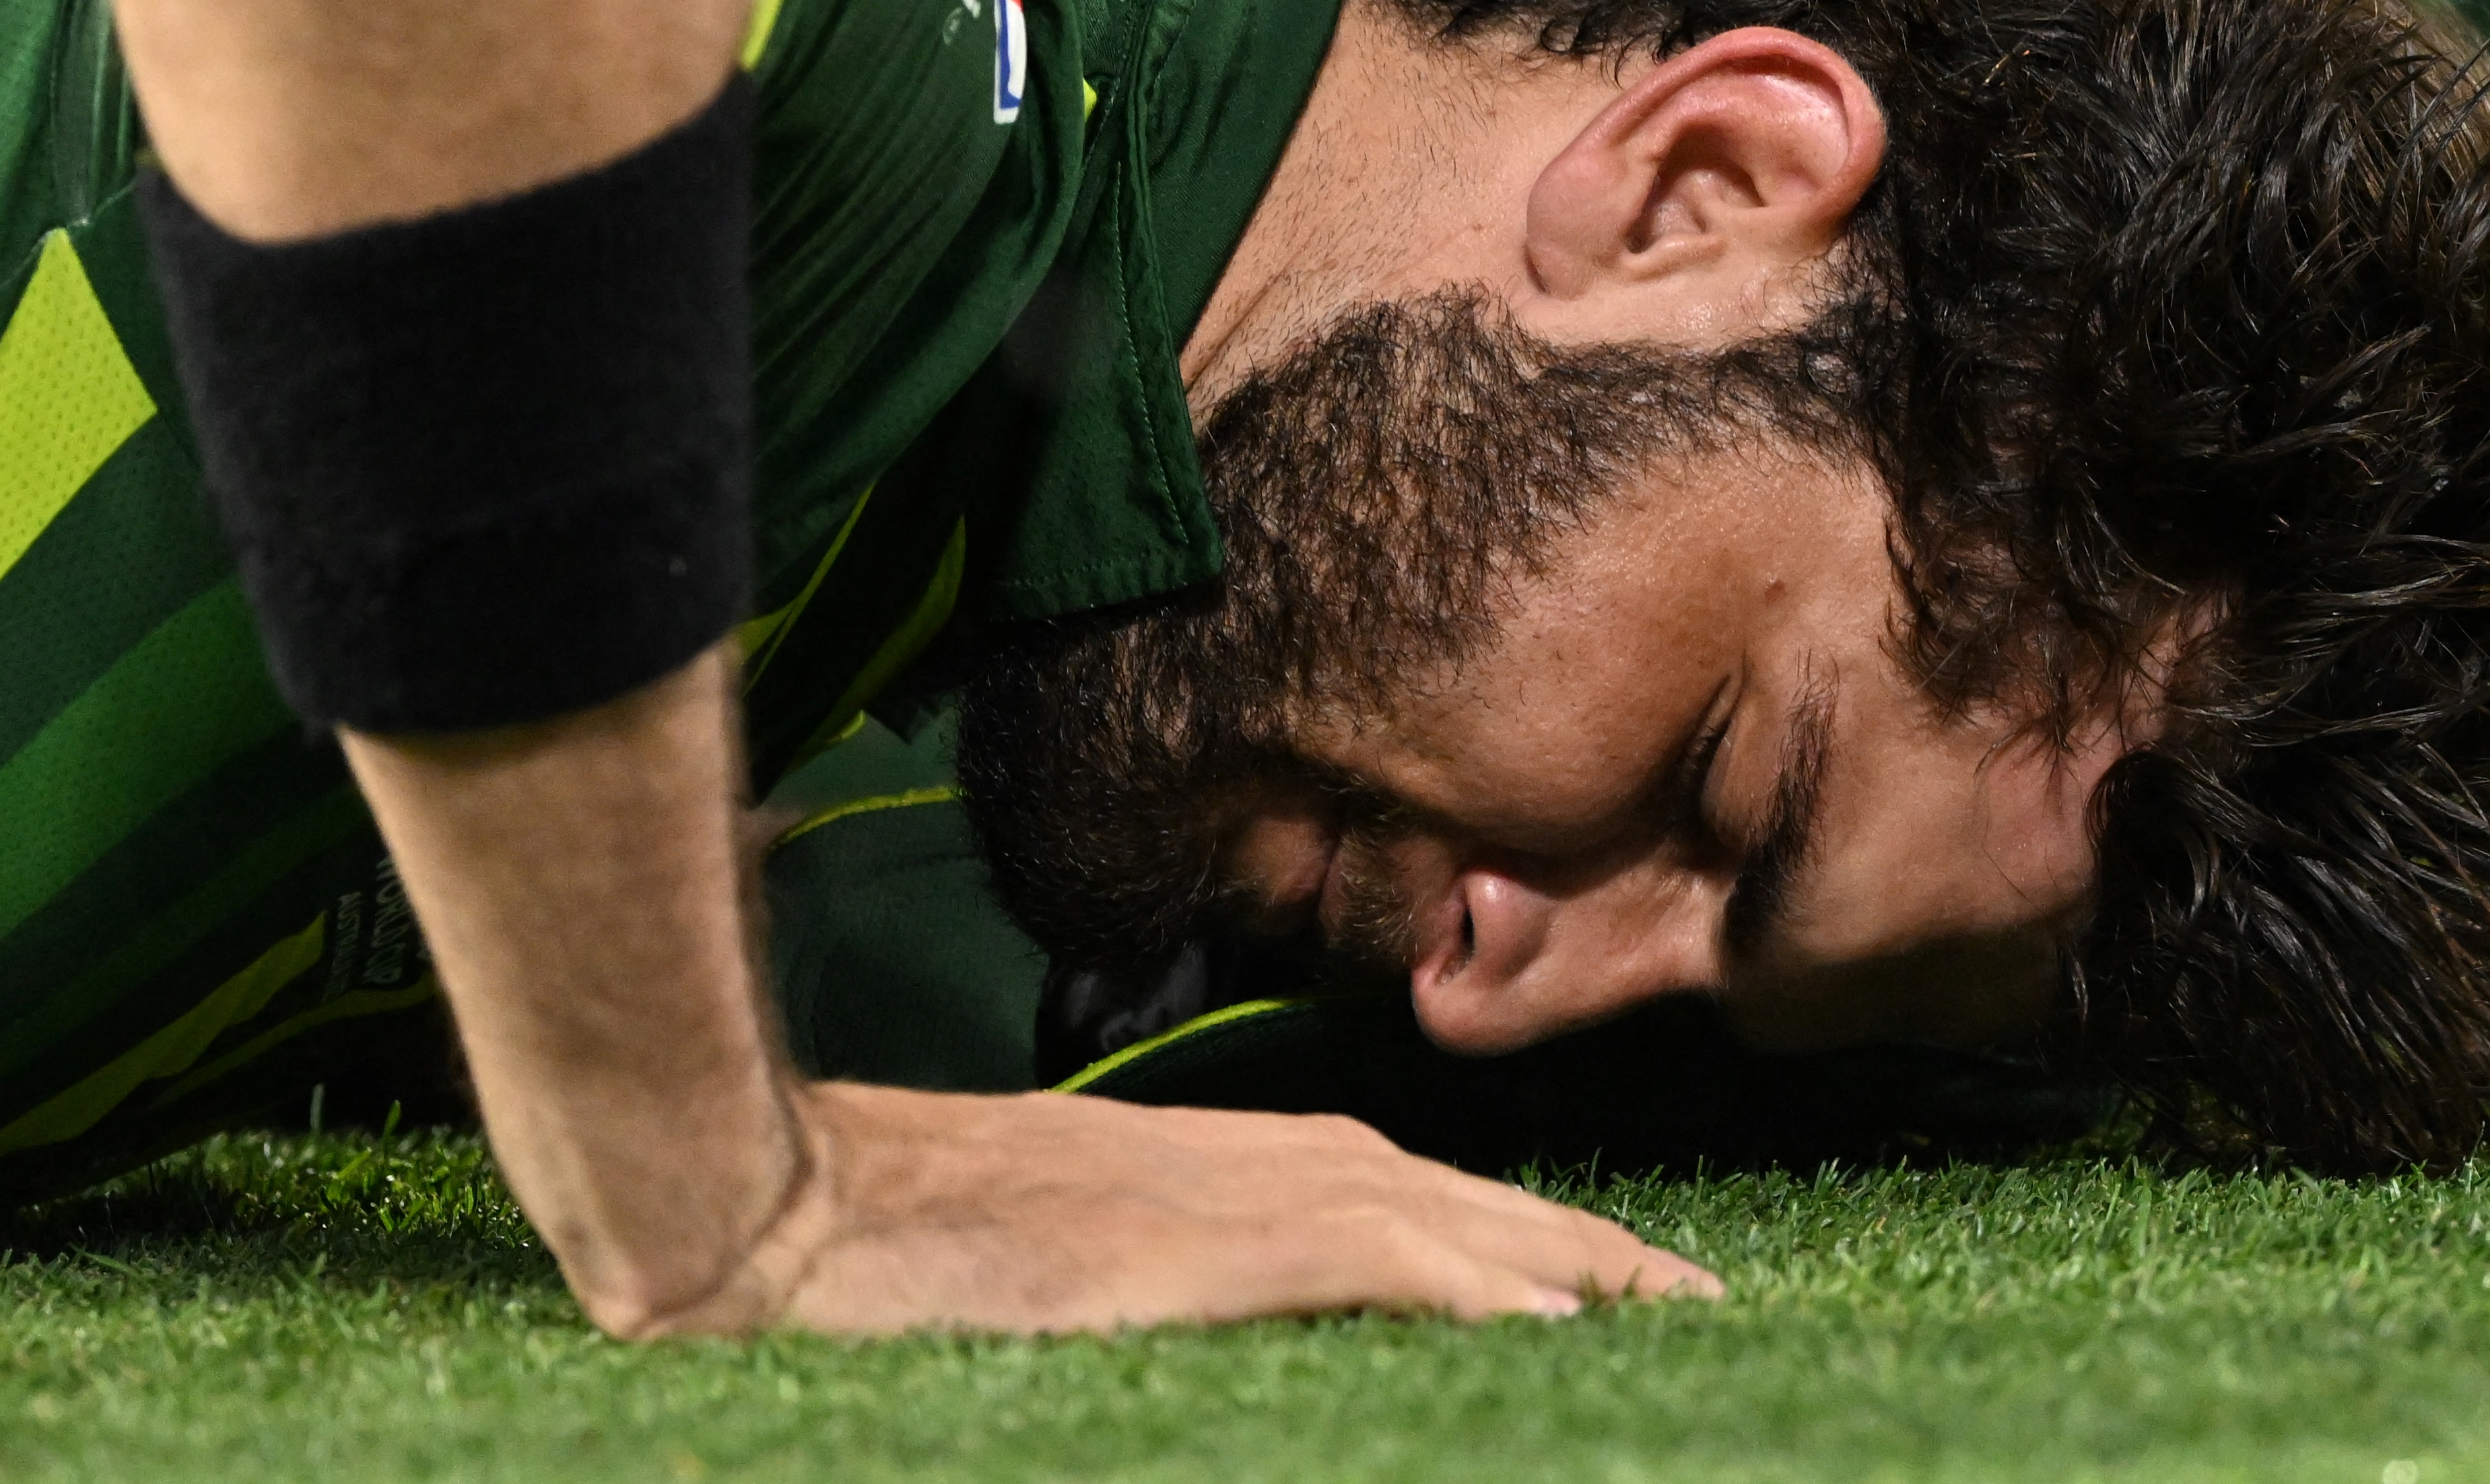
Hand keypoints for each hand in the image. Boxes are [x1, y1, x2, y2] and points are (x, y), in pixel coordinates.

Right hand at [731, 1081, 1720, 1334]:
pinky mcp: (1192, 1247)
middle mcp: (1253, 1162)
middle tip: (1707, 1301)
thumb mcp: (1072, 1257)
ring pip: (1445, 1220)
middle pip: (1468, 1197)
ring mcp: (1224, 1197)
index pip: (1425, 1194)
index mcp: (1228, 1167)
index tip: (1628, 1283)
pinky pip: (1368, 1260)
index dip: (1533, 1236)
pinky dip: (1469, 1283)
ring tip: (1676, 1311)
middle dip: (1593, 1248)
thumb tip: (1246, 1328)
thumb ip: (1179, 1278)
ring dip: (1569, 1262)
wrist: (783, 1202)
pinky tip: (1551, 1322)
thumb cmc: (903, 1240)